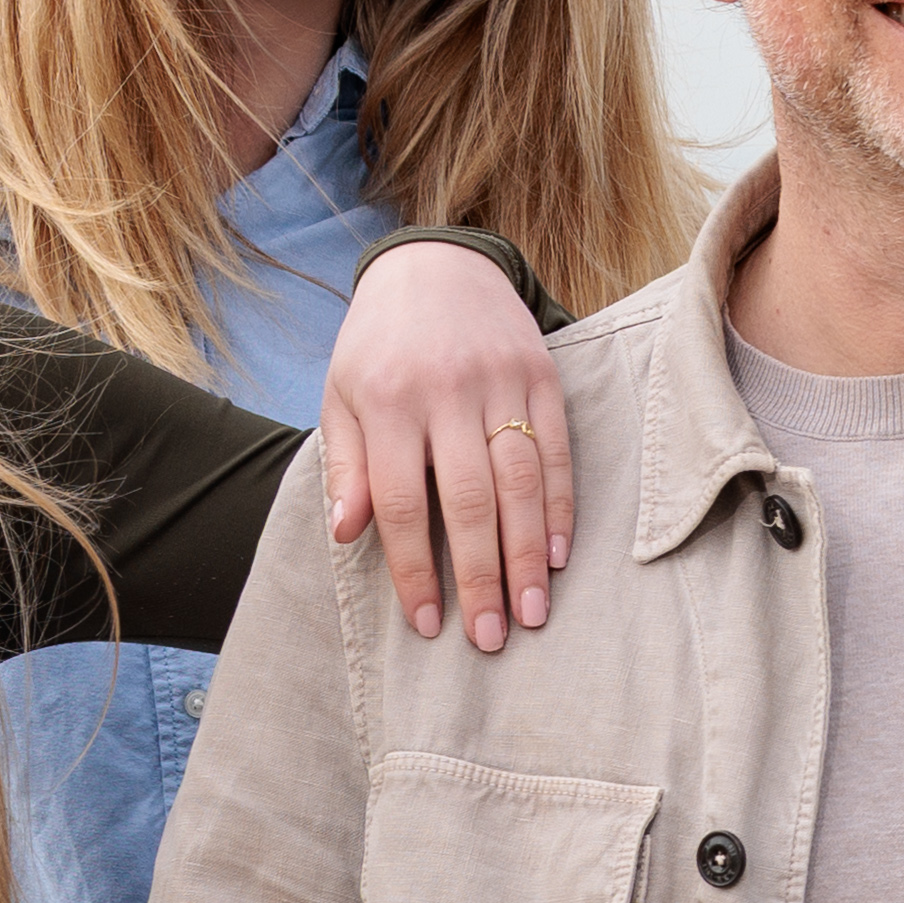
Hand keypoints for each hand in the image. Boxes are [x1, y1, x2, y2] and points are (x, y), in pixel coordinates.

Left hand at [314, 234, 571, 641]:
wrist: (436, 265)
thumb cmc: (379, 346)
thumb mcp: (342, 396)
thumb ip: (347, 465)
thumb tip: (346, 534)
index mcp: (388, 401)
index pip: (404, 503)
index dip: (416, 569)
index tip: (430, 624)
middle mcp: (446, 391)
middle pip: (469, 501)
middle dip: (481, 576)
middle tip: (492, 638)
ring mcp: (500, 381)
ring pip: (520, 481)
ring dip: (528, 553)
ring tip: (533, 611)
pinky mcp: (541, 374)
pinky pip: (556, 450)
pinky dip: (561, 506)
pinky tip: (558, 554)